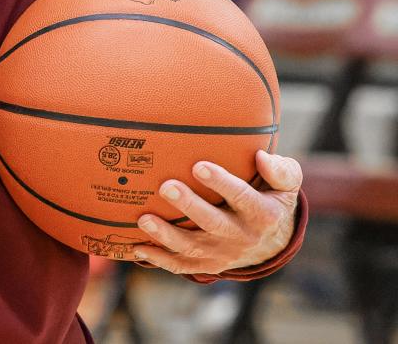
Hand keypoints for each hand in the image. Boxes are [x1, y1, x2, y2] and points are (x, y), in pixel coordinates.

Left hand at [133, 150, 301, 275]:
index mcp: (262, 214)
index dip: (221, 183)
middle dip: (189, 206)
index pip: (242, 197)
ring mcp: (223, 254)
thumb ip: (281, 170)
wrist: (272, 241)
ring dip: (166, 235)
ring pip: (193, 248)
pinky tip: (137, 247)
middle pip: (213, 223)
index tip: (199, 165)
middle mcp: (242, 237)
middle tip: (166, 187)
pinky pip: (182, 265)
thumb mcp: (286, 185)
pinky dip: (159, 259)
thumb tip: (261, 157)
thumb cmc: (272, 198)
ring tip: (143, 218)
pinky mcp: (208, 264)